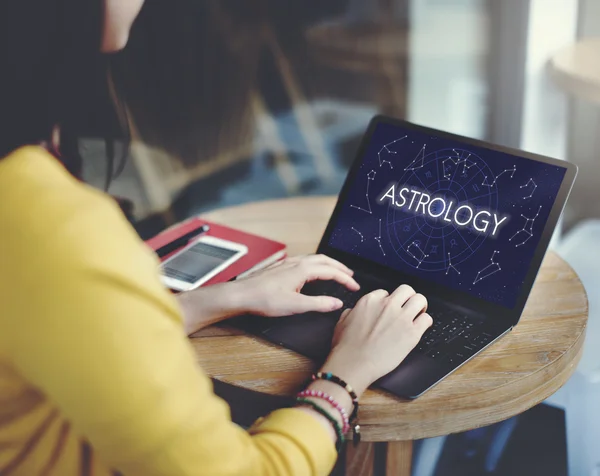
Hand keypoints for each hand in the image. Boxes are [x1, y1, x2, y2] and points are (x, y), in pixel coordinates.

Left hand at [235, 254, 359, 316]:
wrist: (241, 295)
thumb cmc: (264, 300)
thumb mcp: (295, 305)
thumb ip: (319, 304)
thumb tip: (336, 303)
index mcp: (303, 269)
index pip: (331, 271)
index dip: (345, 279)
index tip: (355, 287)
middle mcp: (296, 262)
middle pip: (325, 260)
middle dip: (340, 267)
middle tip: (350, 276)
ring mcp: (287, 263)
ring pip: (314, 258)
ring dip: (328, 264)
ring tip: (335, 271)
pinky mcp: (280, 267)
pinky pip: (304, 260)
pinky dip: (315, 264)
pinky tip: (311, 270)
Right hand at [320, 285, 431, 396]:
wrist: (354, 363)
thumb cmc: (346, 347)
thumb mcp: (342, 322)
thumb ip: (352, 312)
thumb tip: (355, 311)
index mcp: (370, 301)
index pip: (386, 292)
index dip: (389, 301)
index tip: (389, 310)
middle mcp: (387, 305)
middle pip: (407, 290)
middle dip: (408, 298)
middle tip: (408, 307)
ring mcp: (401, 318)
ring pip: (420, 299)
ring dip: (420, 307)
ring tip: (418, 314)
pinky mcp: (412, 333)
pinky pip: (427, 319)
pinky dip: (425, 322)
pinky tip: (420, 328)